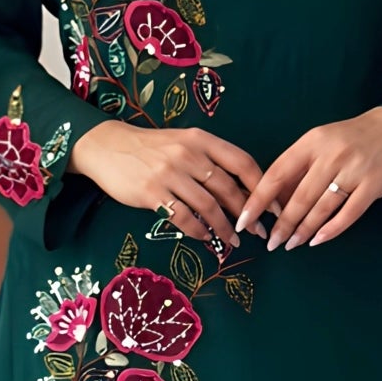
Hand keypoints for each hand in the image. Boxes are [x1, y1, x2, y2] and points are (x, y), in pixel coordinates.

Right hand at [68, 120, 272, 250]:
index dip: (262, 187)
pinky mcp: (152, 193)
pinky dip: (198, 231)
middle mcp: (188, 155)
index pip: (242, 162)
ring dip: (225, 228)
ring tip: (233, 240)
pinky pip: (183, 218)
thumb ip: (210, 160)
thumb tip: (241, 190)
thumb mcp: (183, 142)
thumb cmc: (151, 148)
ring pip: (208, 207)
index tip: (274, 206)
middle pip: (228, 188)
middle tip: (257, 231)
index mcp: (201, 140)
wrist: (107, 146)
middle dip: (248, 213)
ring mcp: (169, 174)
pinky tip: (206, 238)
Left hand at [235, 107, 381, 248]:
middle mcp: (331, 154)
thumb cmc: (349, 140)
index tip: (244, 220)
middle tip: (272, 243)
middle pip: (299, 197)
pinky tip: (317, 241)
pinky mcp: (373, 185)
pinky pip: (348, 213)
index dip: (258, 200)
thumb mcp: (320, 144)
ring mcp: (354, 169)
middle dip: (282, 224)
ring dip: (304, 230)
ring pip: (322, 207)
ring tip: (291, 244)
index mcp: (311, 141)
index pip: (277, 174)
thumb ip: (298, 170)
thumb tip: (272, 204)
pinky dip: (331, 230)